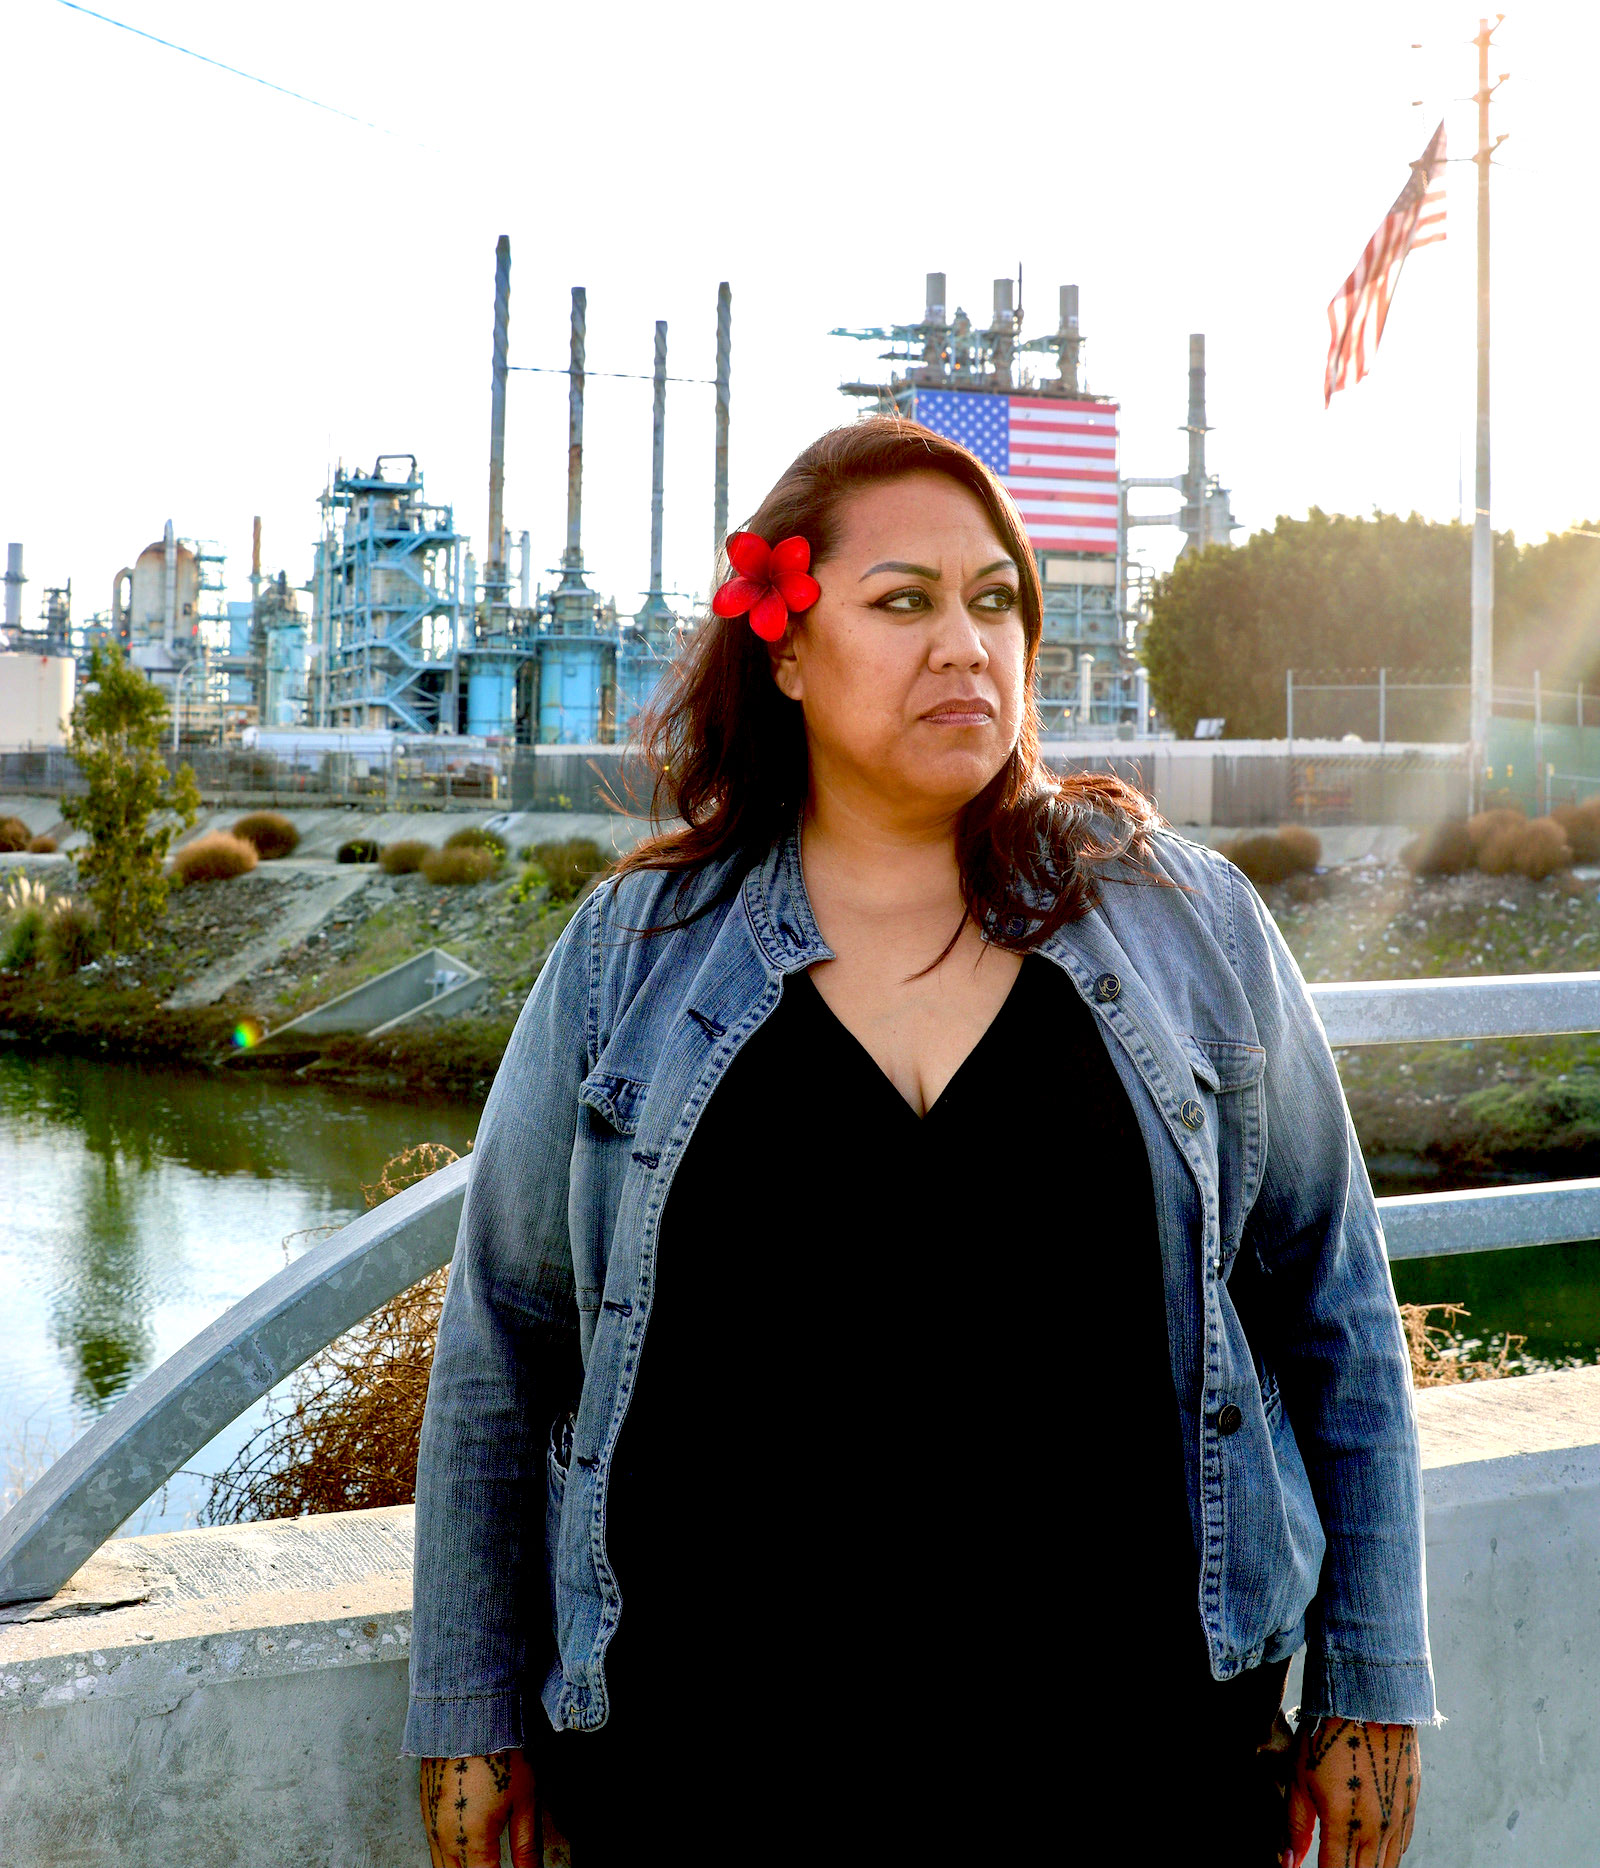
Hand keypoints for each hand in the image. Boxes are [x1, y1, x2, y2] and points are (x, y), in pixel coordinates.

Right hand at [420, 1749, 560, 1866]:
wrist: (466, 1714)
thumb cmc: (499, 1751)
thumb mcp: (525, 1800)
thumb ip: (527, 1847)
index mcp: (472, 1840)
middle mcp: (446, 1838)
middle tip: (496, 1865)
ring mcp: (431, 1826)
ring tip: (485, 1861)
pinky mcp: (425, 1812)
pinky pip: (433, 1850)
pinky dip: (450, 1858)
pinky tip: (467, 1852)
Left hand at [1284, 1718, 1418, 1866]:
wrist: (1370, 1699)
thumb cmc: (1327, 1735)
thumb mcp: (1300, 1778)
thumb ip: (1296, 1826)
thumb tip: (1290, 1863)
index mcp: (1344, 1823)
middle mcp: (1375, 1828)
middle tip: (1331, 1864)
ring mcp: (1397, 1818)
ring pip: (1386, 1866)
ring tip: (1348, 1860)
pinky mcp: (1411, 1806)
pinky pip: (1401, 1846)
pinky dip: (1385, 1854)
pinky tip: (1372, 1850)